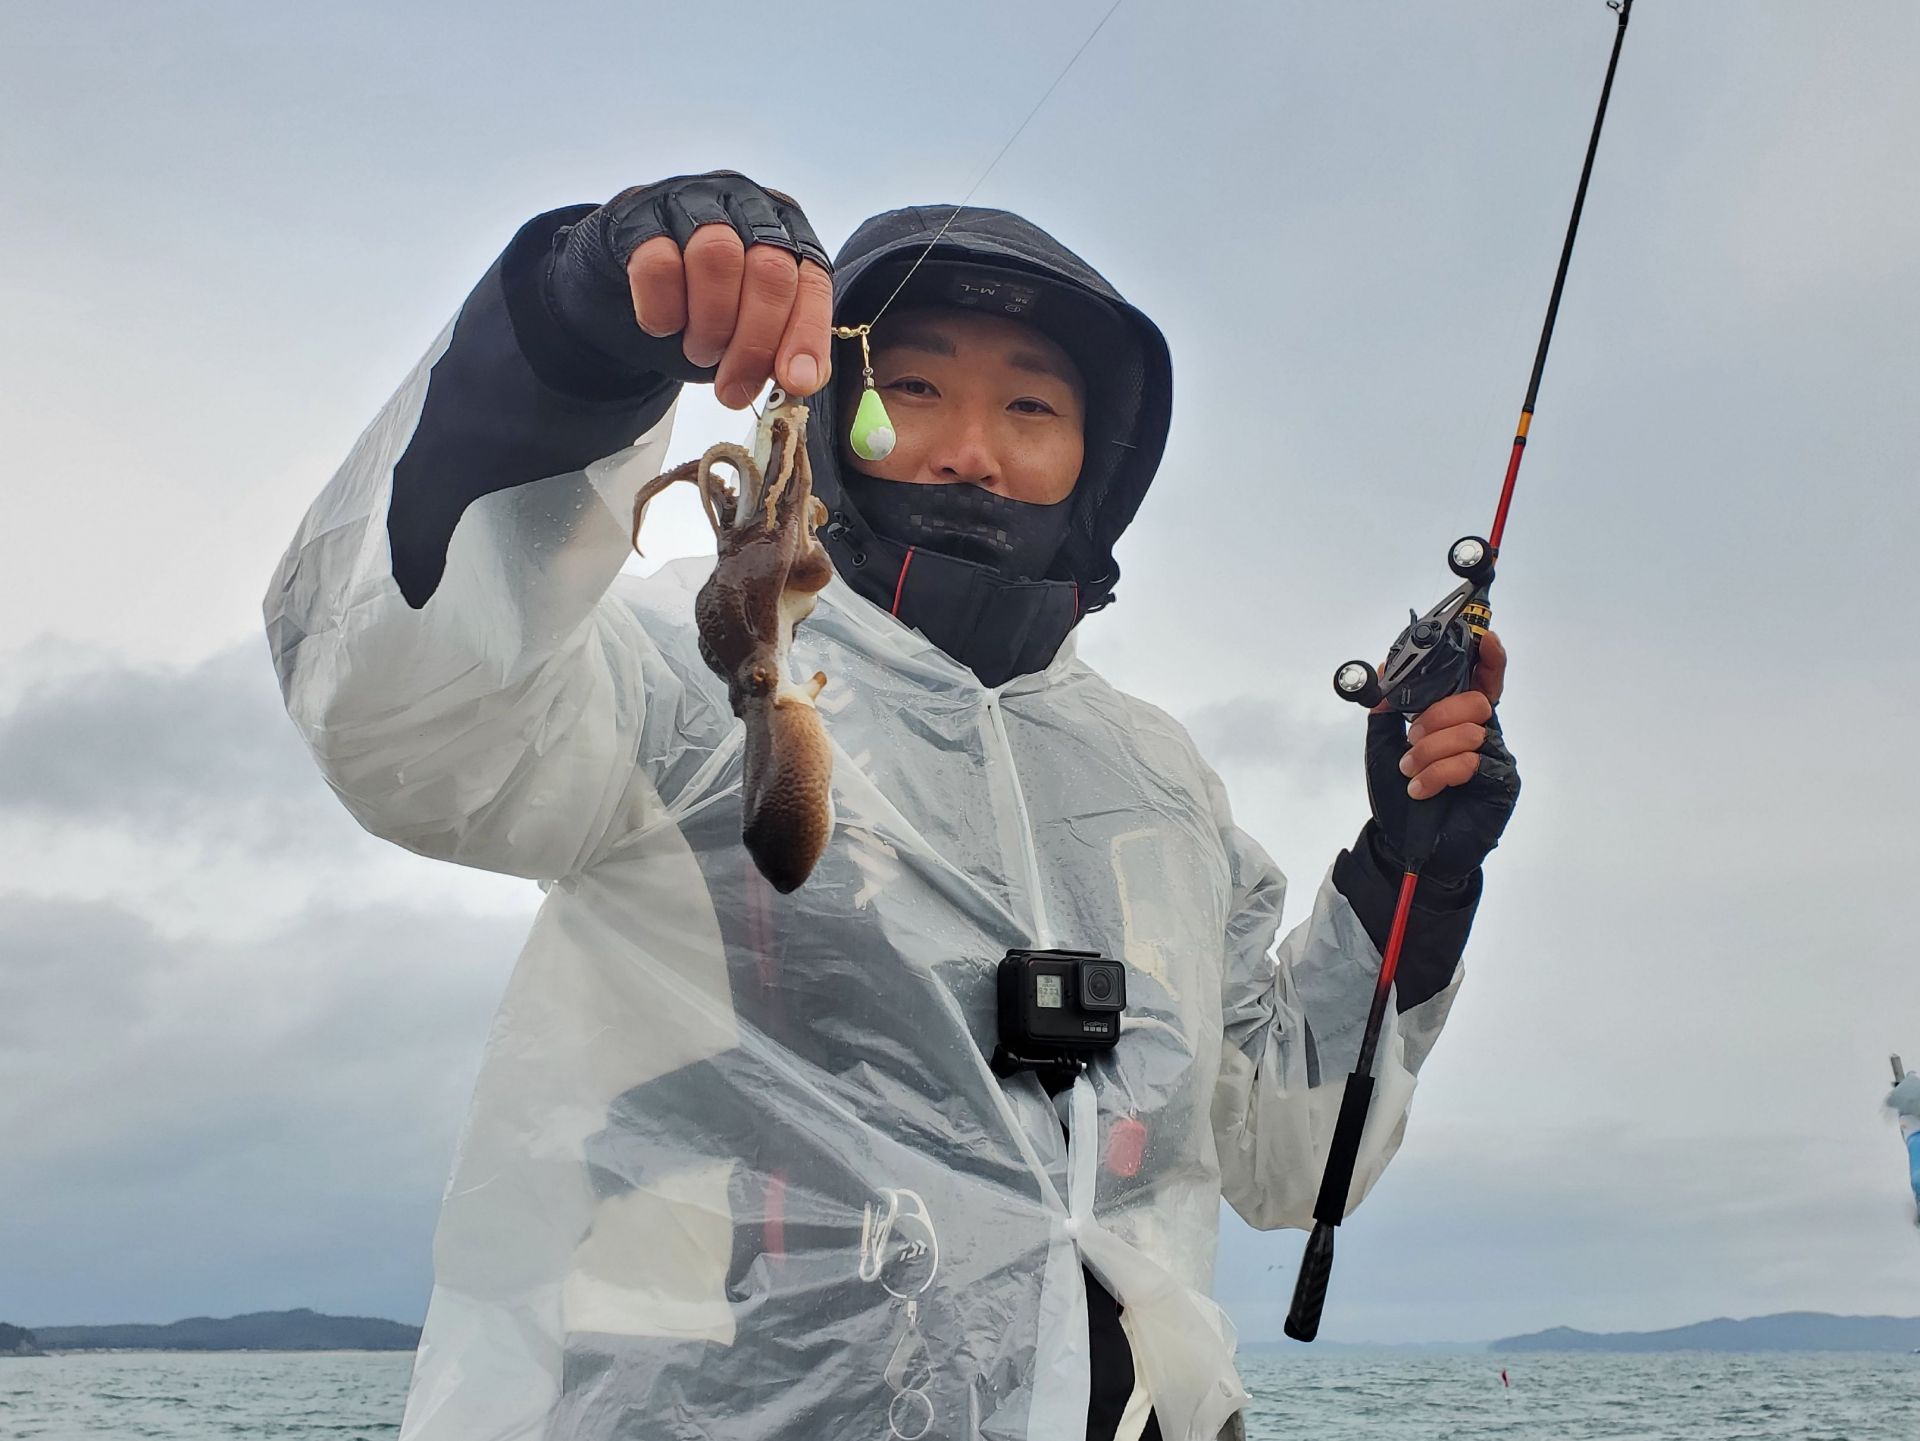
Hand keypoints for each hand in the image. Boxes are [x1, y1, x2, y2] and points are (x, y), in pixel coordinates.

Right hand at [546, 172, 833, 408]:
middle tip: (732, 388)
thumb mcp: (748, 333)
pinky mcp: (638, 216)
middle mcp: (747, 205)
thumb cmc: (700, 310)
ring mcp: (692, 201)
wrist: (623, 293)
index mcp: (787, 232)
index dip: (806, 335)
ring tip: (699, 352)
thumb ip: (777, 351)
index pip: (811, 280)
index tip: (794, 382)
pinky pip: (657, 261)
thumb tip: (798, 379)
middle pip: (769, 270)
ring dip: (710, 324)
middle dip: (754, 343)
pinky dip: (662, 309)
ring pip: (717, 256)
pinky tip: (662, 327)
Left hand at [1387, 630, 1505, 800]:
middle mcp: (1482, 734)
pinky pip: (1471, 763)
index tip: (1482, 637)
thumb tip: (1385, 672)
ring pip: (1470, 732)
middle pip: (1476, 701)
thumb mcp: (1383, 745)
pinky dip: (1439, 774)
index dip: (1487, 657)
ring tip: (1411, 772)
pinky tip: (1423, 789)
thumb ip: (1386, 708)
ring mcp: (1494, 759)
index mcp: (1458, 719)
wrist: (1403, 844)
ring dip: (1429, 752)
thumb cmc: (1400, 795)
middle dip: (1436, 716)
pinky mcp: (1499, 784)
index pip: (1482, 680)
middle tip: (1411, 738)